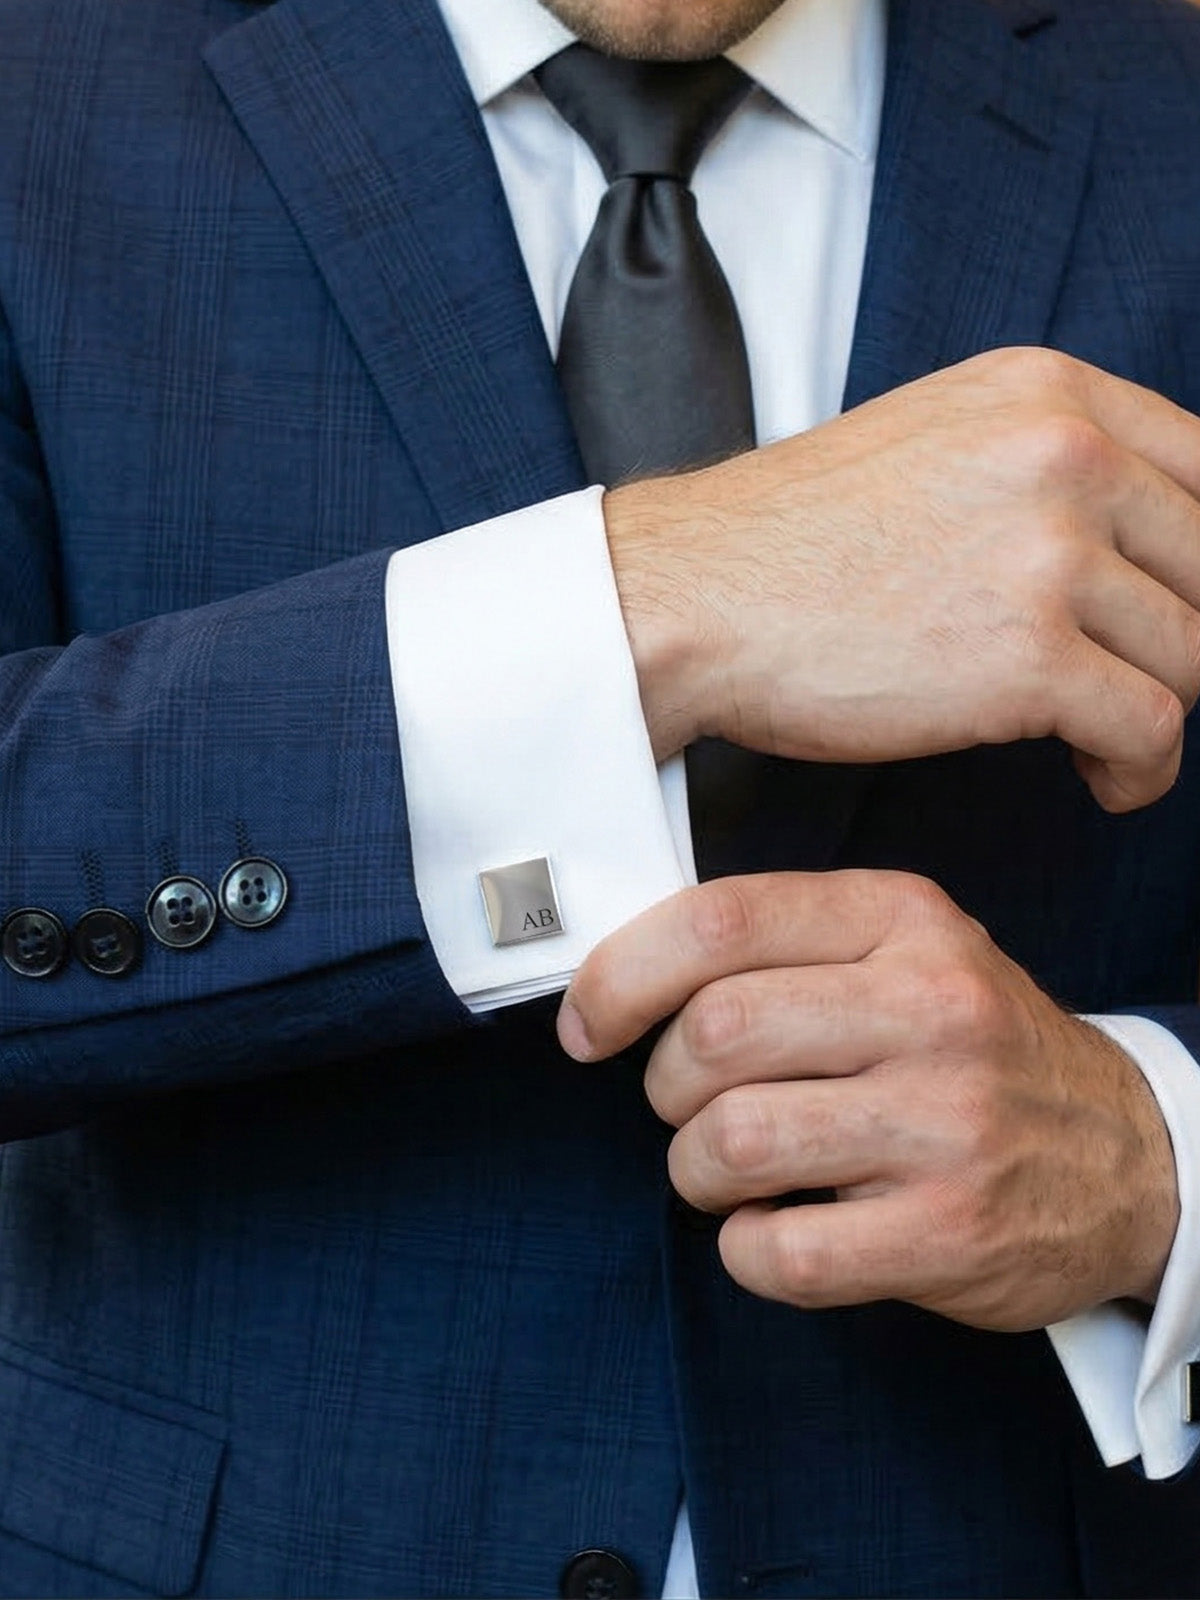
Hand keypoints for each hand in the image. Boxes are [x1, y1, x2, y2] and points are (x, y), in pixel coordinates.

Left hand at [557, 871, 1178, 1330]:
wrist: (1129, 1159)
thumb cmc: (975, 1051)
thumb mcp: (904, 951)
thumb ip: (782, 944)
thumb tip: (620, 975)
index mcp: (902, 918)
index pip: (719, 921)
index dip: (620, 974)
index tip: (588, 1024)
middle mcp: (931, 1007)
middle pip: (711, 1033)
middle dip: (665, 1085)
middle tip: (691, 1106)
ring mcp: (947, 1123)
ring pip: (732, 1142)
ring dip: (698, 1171)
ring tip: (735, 1171)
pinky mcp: (951, 1232)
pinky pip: (779, 1251)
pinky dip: (746, 1250)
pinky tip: (777, 1231)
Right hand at [606, 346, 1199, 811]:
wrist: (692, 597)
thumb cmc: (793, 542)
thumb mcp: (935, 443)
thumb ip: (1043, 465)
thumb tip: (1137, 539)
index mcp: (1048, 392)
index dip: (1198, 562)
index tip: (1170, 614)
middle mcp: (1066, 454)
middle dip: (1181, 640)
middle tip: (1125, 682)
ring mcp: (1050, 553)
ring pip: (1194, 654)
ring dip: (1157, 711)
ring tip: (1099, 739)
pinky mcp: (1027, 656)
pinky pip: (1151, 728)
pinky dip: (1139, 770)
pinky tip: (1100, 779)